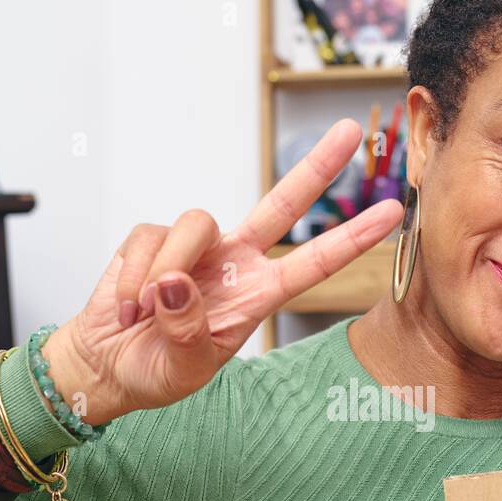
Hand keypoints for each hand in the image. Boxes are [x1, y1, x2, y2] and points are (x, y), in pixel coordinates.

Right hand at [43, 118, 402, 424]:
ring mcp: (197, 247)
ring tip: (145, 314)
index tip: (392, 212)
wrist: (109, 365)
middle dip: (318, 166)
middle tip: (352, 130)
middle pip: (283, 204)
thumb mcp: (184, 370)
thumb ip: (188, 331)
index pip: (314, 263)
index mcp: (258, 295)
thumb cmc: (157, 369)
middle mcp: (236, 262)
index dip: (352, 237)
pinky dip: (132, 279)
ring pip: (197, 223)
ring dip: (165, 272)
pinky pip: (148, 240)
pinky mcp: (153, 238)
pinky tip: (127, 308)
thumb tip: (176, 283)